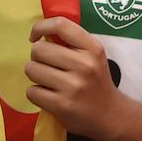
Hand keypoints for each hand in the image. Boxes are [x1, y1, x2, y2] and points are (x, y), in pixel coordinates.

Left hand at [25, 17, 119, 137]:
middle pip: (39, 49)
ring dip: (35, 75)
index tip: (35, 38)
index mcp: (93, 48)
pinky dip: (36, 93)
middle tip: (47, 66)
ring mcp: (73, 86)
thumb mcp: (93, 57)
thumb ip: (72, 43)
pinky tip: (48, 95)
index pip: (60, 25)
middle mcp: (84, 65)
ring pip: (31, 69)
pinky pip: (32, 91)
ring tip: (48, 81)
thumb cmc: (96, 81)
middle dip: (37, 58)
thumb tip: (40, 34)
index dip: (40, 27)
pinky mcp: (62, 105)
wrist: (109, 115)